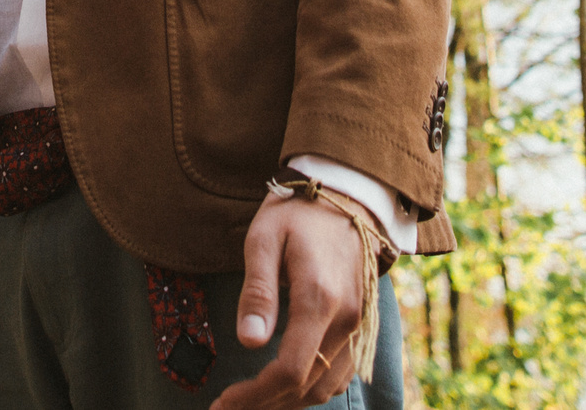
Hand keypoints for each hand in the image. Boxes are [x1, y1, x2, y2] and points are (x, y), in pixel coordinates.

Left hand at [211, 196, 366, 409]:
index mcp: (319, 299)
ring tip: (251, 402)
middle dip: (265, 404)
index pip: (290, 369)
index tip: (223, 402)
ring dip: (288, 402)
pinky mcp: (363, 325)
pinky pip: (341, 374)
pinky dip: (313, 389)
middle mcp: (346, 319)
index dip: (255, 395)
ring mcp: (359, 324)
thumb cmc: (298, 214)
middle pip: (307, 386)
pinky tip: (285, 387)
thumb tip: (249, 342)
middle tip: (229, 407)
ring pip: (327, 387)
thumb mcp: (264, 239)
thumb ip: (257, 291)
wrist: (347, 196)